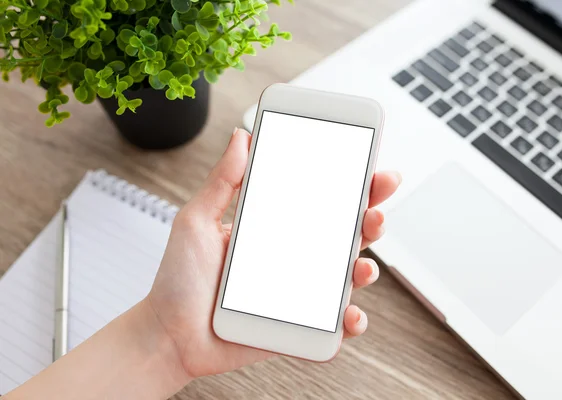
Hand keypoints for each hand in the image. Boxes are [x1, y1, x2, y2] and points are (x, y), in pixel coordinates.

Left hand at [146, 128, 400, 377]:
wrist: (168, 335)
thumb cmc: (179, 281)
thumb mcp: (196, 221)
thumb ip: (222, 181)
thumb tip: (241, 138)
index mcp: (274, 230)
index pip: (319, 202)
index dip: (349, 185)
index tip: (368, 165)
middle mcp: (293, 259)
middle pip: (344, 236)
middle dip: (370, 218)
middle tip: (376, 207)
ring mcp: (298, 294)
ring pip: (346, 279)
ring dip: (366, 269)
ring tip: (363, 266)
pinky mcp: (297, 328)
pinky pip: (333, 327)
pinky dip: (350, 323)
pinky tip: (349, 316)